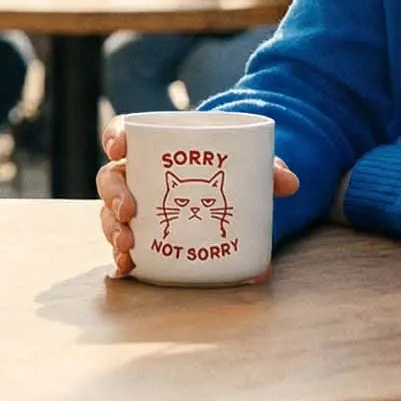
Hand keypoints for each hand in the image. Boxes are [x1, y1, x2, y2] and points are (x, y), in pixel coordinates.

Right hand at [97, 114, 299, 277]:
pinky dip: (121, 258)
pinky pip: (123, 246)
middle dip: (114, 194)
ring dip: (113, 229)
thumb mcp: (248, 165)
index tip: (119, 147)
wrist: (230, 197)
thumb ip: (266, 169)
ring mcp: (136, 208)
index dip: (116, 136)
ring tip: (127, 246)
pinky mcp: (143, 237)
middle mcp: (138, 176)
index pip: (124, 132)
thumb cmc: (228, 171)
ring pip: (110, 214)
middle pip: (111, 179)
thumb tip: (290, 183)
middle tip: (130, 211)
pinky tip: (127, 268)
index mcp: (155, 148)